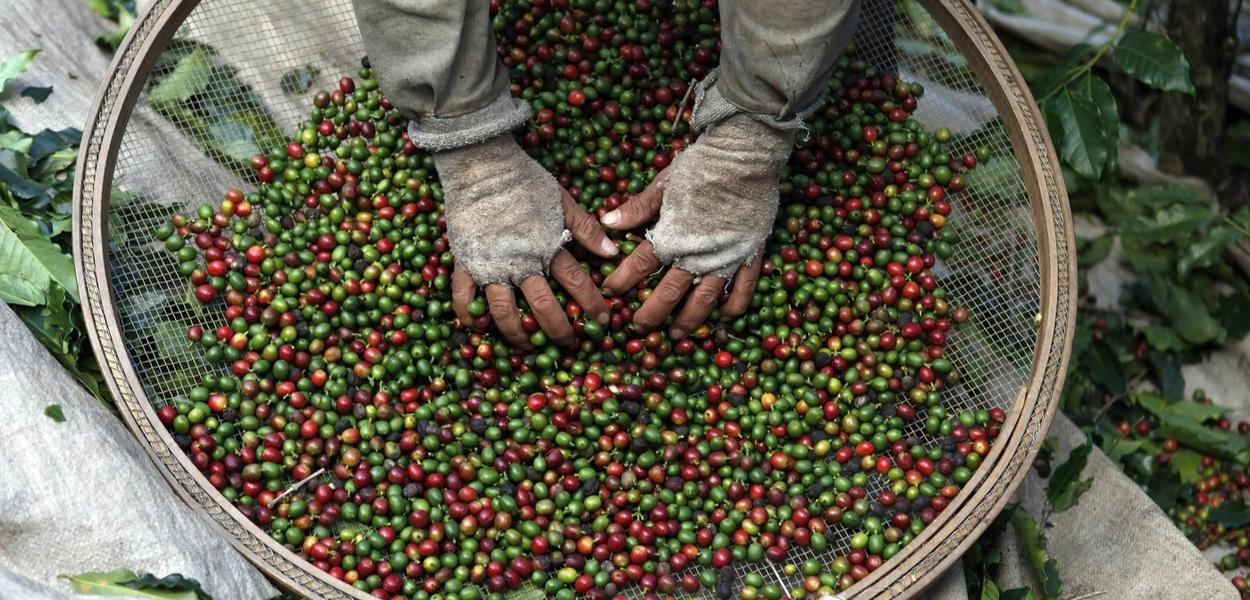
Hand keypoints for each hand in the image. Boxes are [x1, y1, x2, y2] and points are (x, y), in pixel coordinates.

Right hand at [437, 134, 617, 349]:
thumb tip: (612, 252)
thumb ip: (586, 229)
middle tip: (570, 344)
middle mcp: (520, 263)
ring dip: (519, 335)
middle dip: (560, 330)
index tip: (603, 320)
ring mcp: (490, 266)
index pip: (577, 284)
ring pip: (505, 313)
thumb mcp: (562, 200)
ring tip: (529, 346)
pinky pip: (463, 297)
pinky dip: (470, 316)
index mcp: (547, 247)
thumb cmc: (524, 179)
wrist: (480, 164)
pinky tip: (479, 327)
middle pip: (544, 307)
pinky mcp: (465, 263)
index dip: (592, 305)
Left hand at [599, 114, 793, 338]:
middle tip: (639, 328)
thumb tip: (606, 223)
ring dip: (689, 320)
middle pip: (669, 292)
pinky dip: (734, 306)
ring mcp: (726, 257)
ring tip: (677, 335)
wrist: (746, 154)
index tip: (610, 292)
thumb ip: (637, 208)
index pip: (639, 266)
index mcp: (672, 235)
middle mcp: (697, 253)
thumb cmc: (701, 165)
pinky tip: (724, 318)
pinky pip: (743, 288)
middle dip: (651, 313)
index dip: (622, 281)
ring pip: (704, 299)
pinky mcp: (750, 254)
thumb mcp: (664, 184)